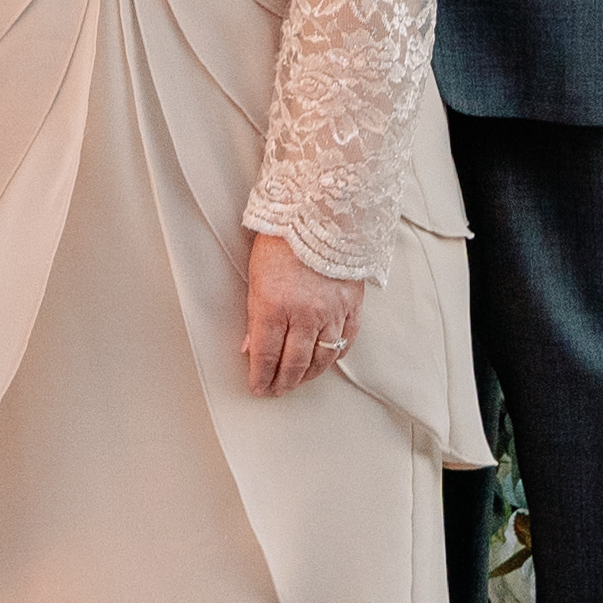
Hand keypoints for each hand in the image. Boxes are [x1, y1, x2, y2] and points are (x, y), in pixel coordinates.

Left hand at [241, 232, 364, 397]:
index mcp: (275, 306)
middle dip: (283, 382)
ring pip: (322, 358)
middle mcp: (305, 313)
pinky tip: (325, 360)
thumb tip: (250, 348)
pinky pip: (345, 342)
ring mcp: (332, 312)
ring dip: (308, 375)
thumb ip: (254, 316)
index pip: (267, 355)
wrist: (319, 213)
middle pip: (295, 363)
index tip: (258, 387)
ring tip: (298, 380)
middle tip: (276, 389)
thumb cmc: (282, 239)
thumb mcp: (255, 277)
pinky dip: (334, 355)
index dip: (261, 377)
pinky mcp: (352, 306)